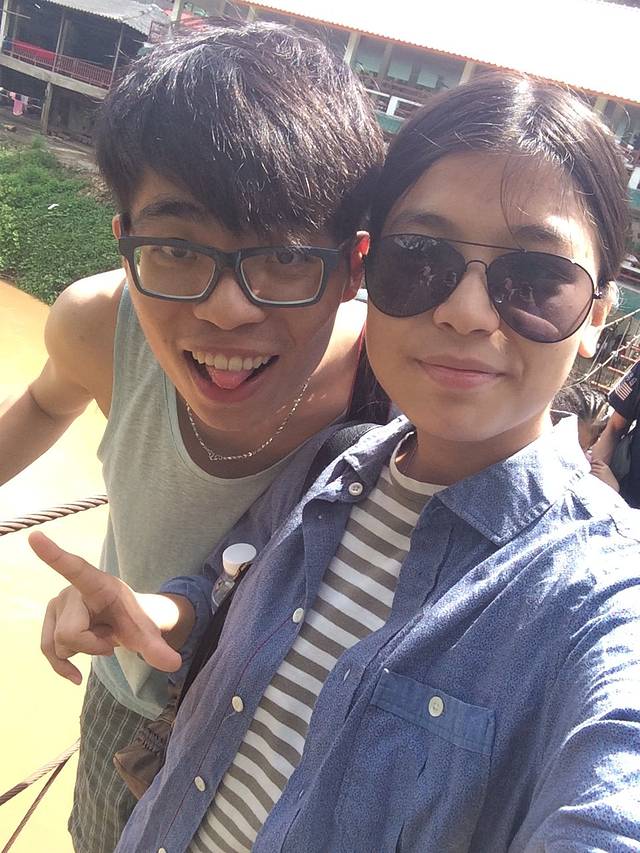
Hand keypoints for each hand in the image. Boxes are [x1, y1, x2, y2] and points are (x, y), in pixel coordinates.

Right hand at [30, 530, 182, 683]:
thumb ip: (158, 648)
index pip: (75, 568)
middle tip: (109, 636)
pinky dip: (62, 667)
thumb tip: (175, 663)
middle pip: (70, 634)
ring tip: (98, 637)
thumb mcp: (147, 633)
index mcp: (97, 584)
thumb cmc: (134, 619)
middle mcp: (71, 591)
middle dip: (92, 646)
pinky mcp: (50, 620)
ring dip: (82, 652)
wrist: (124, 621)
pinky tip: (75, 675)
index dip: (54, 555)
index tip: (36, 536)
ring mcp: (57, 604)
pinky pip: (49, 651)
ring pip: (60, 646)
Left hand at [590, 459, 619, 491]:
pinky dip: (590, 474)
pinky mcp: (599, 476)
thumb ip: (602, 468)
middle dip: (591, 467)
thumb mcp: (607, 472)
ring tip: (589, 473)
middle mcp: (604, 468)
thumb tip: (593, 466)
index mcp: (606, 467)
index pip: (599, 461)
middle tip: (589, 469)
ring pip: (592, 469)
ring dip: (590, 471)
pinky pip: (592, 473)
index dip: (594, 461)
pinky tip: (590, 475)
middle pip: (594, 465)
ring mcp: (601, 472)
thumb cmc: (609, 479)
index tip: (591, 462)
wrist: (613, 484)